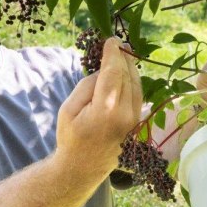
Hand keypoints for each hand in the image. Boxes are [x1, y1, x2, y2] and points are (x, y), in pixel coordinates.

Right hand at [56, 37, 142, 176]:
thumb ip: (86, 87)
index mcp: (105, 110)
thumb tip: (103, 72)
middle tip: (117, 43)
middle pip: (128, 76)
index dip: (113, 54)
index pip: (113, 73)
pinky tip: (126, 72)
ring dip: (130, 67)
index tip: (112, 39)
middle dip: (123, 57)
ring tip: (123, 53)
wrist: (83, 167)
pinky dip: (133, 80)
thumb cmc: (71, 137)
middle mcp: (125, 114)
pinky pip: (138, 94)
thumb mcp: (68, 109)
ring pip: (137, 84)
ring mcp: (134, 120)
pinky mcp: (137, 123)